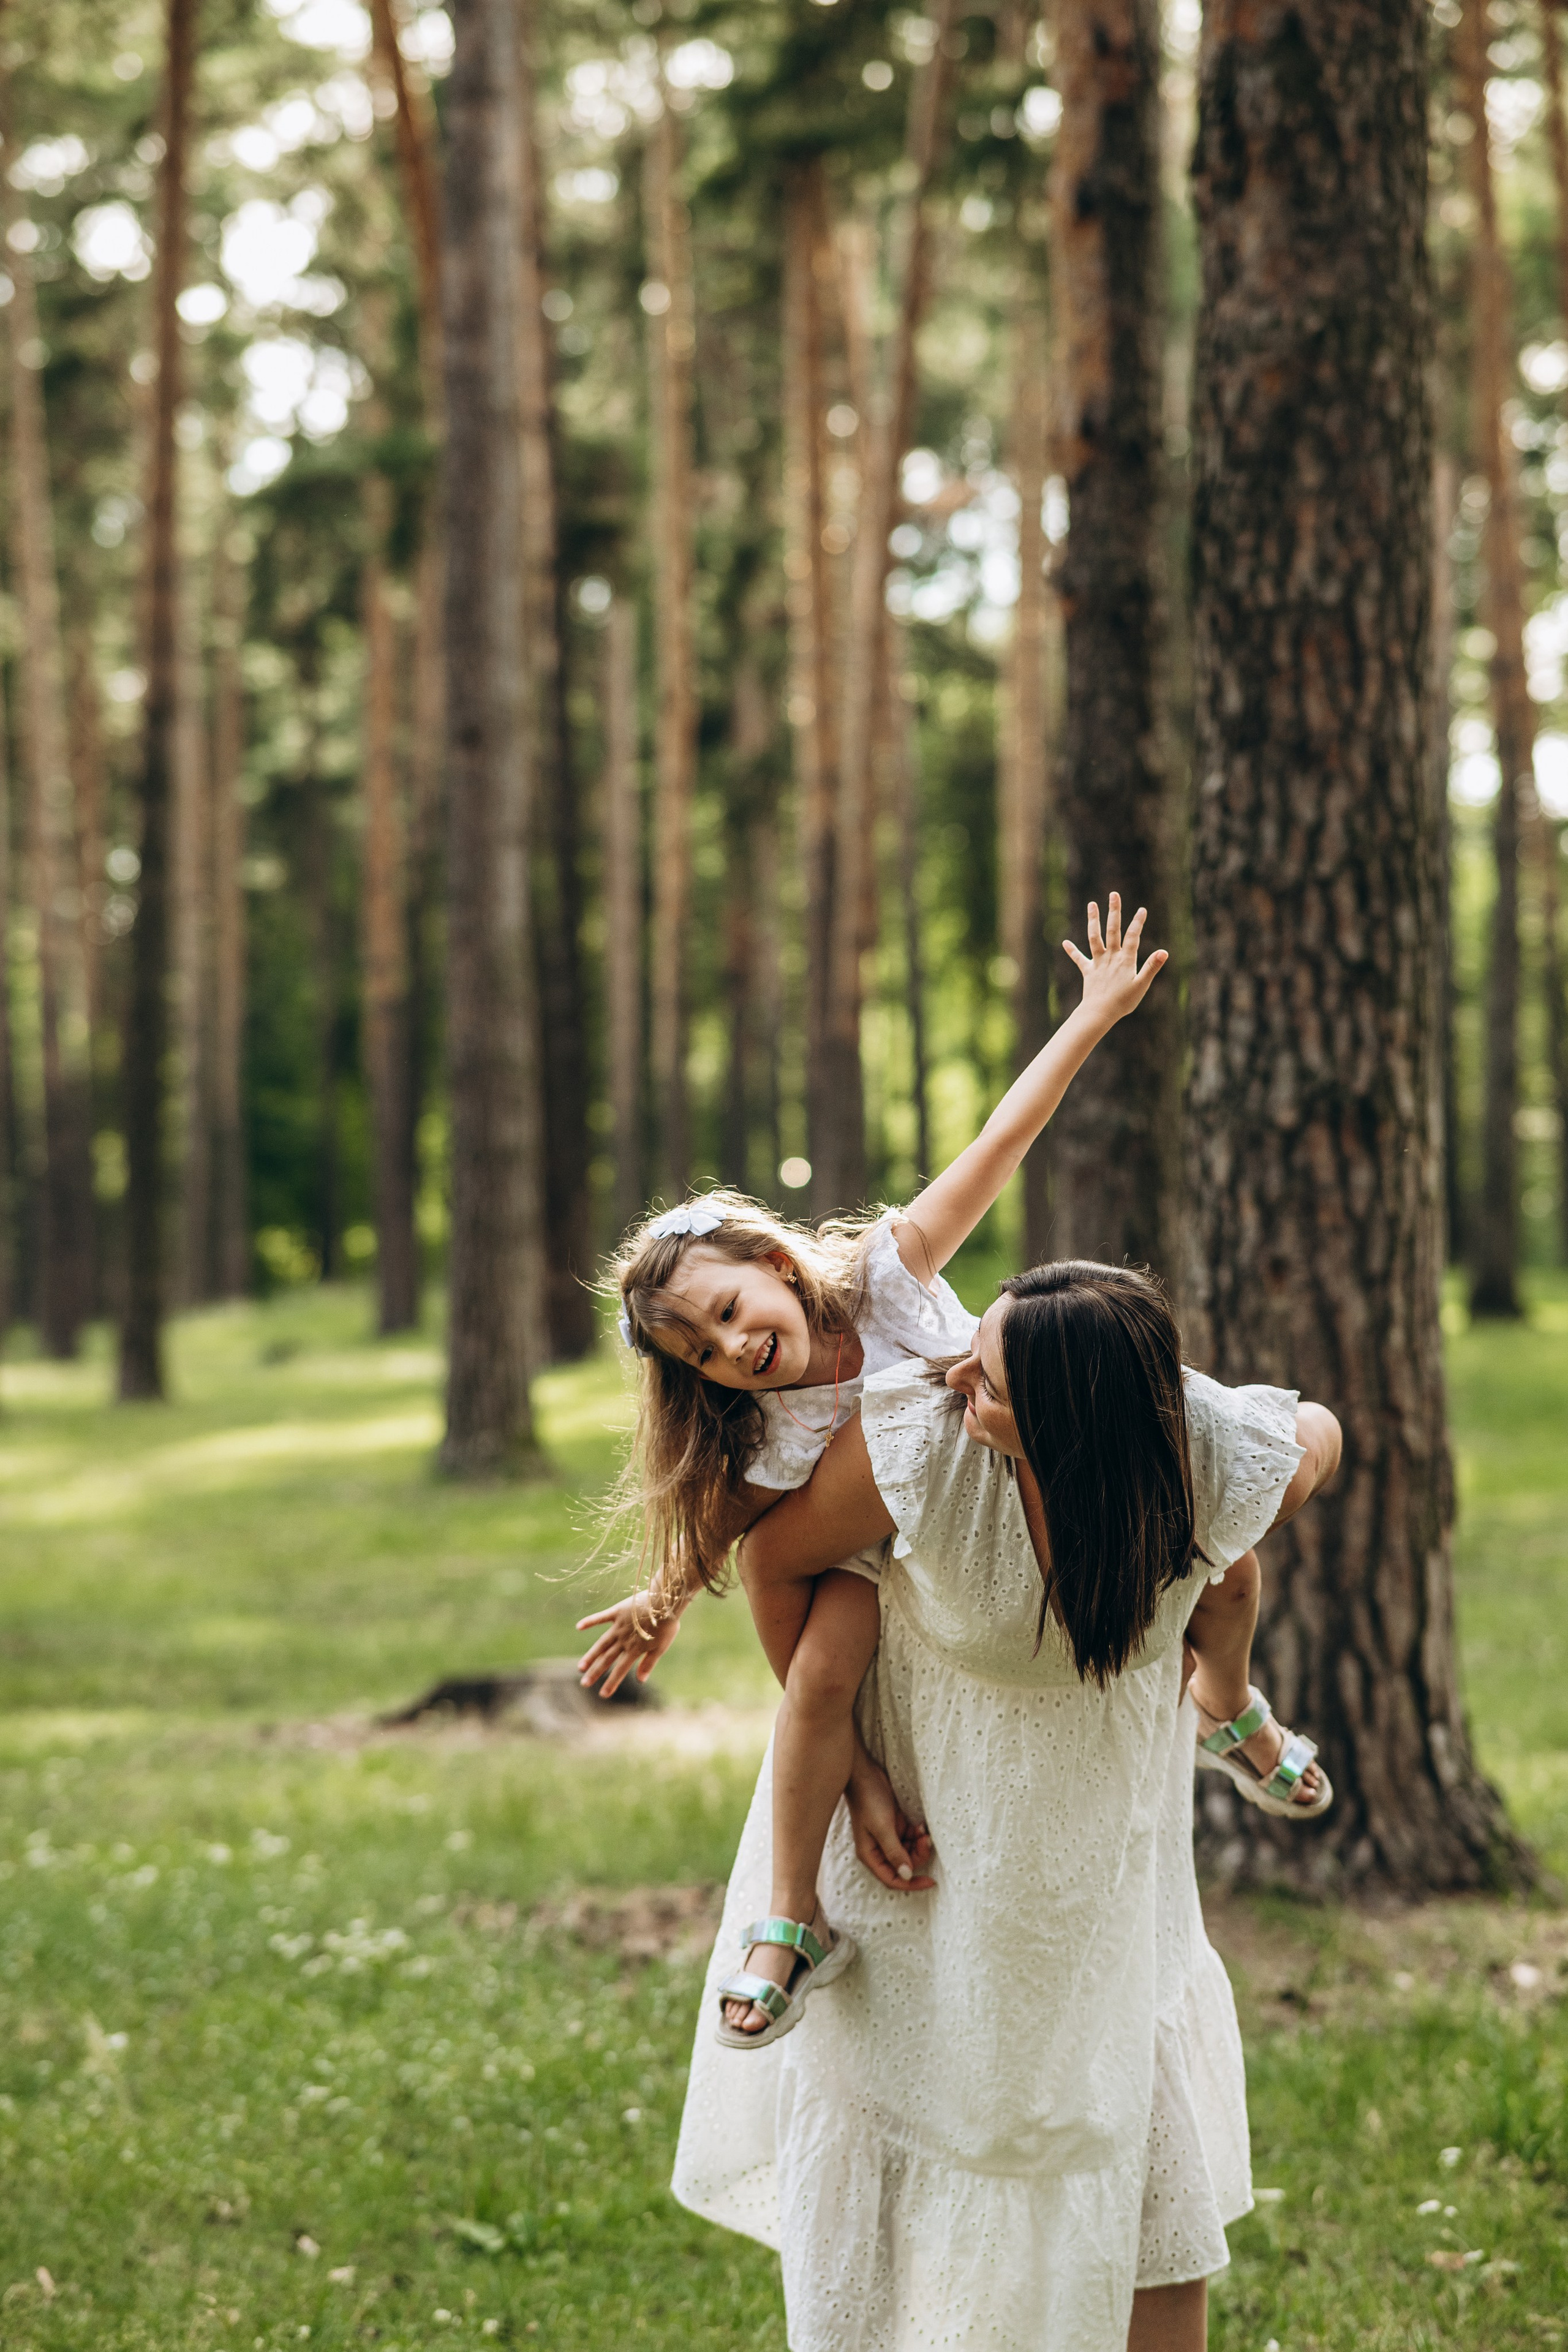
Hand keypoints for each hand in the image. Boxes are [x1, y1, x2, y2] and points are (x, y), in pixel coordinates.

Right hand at [575, 1592, 682, 1698]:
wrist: (666, 1601)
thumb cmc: (667, 1625)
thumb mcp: (661, 1647)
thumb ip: (649, 1663)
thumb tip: (640, 1680)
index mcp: (635, 1649)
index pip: (620, 1670)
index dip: (612, 1683)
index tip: (603, 1694)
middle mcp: (624, 1640)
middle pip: (607, 1659)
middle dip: (595, 1672)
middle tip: (584, 1684)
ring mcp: (618, 1626)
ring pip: (601, 1643)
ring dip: (591, 1655)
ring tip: (581, 1666)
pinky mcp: (617, 1612)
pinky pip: (601, 1617)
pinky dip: (590, 1622)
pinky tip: (579, 1627)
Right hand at [847, 1749, 935, 1891]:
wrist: (865, 1774)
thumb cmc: (868, 1800)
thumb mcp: (883, 1828)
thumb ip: (895, 1853)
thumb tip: (907, 1875)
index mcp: (871, 1855)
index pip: (892, 1879)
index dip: (911, 1883)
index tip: (931, 1881)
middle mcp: (879, 1850)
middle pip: (904, 1865)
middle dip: (918, 1856)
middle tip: (926, 1841)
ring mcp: (887, 1838)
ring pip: (909, 1852)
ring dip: (919, 1845)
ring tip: (924, 1832)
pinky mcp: (894, 1826)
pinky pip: (910, 1838)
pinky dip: (917, 1834)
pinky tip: (920, 1825)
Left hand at [1062, 892, 1167, 1028]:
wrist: (1099, 1013)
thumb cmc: (1123, 1002)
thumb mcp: (1142, 985)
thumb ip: (1152, 967)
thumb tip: (1164, 952)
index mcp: (1125, 960)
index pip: (1133, 937)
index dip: (1138, 923)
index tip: (1141, 910)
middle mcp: (1111, 957)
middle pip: (1113, 930)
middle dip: (1114, 911)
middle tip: (1113, 894)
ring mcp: (1098, 963)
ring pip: (1095, 938)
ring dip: (1093, 921)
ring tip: (1092, 905)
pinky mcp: (1088, 971)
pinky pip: (1079, 959)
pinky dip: (1072, 951)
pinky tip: (1065, 942)